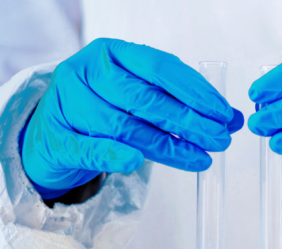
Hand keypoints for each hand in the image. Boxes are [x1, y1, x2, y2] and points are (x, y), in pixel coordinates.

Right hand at [22, 38, 243, 198]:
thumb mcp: (138, 98)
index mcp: (110, 53)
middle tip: (221, 140)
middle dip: (189, 122)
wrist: (49, 134)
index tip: (224, 113)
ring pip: (123, 126)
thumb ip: (179, 103)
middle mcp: (86, 72)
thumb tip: (233, 119)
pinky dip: (113, 155)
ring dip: (167, 146)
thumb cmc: (101, 110)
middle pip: (145, 99)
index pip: (160, 68)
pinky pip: (88, 148)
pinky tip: (136, 162)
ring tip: (202, 158)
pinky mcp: (54, 138)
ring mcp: (66, 104)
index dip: (195, 92)